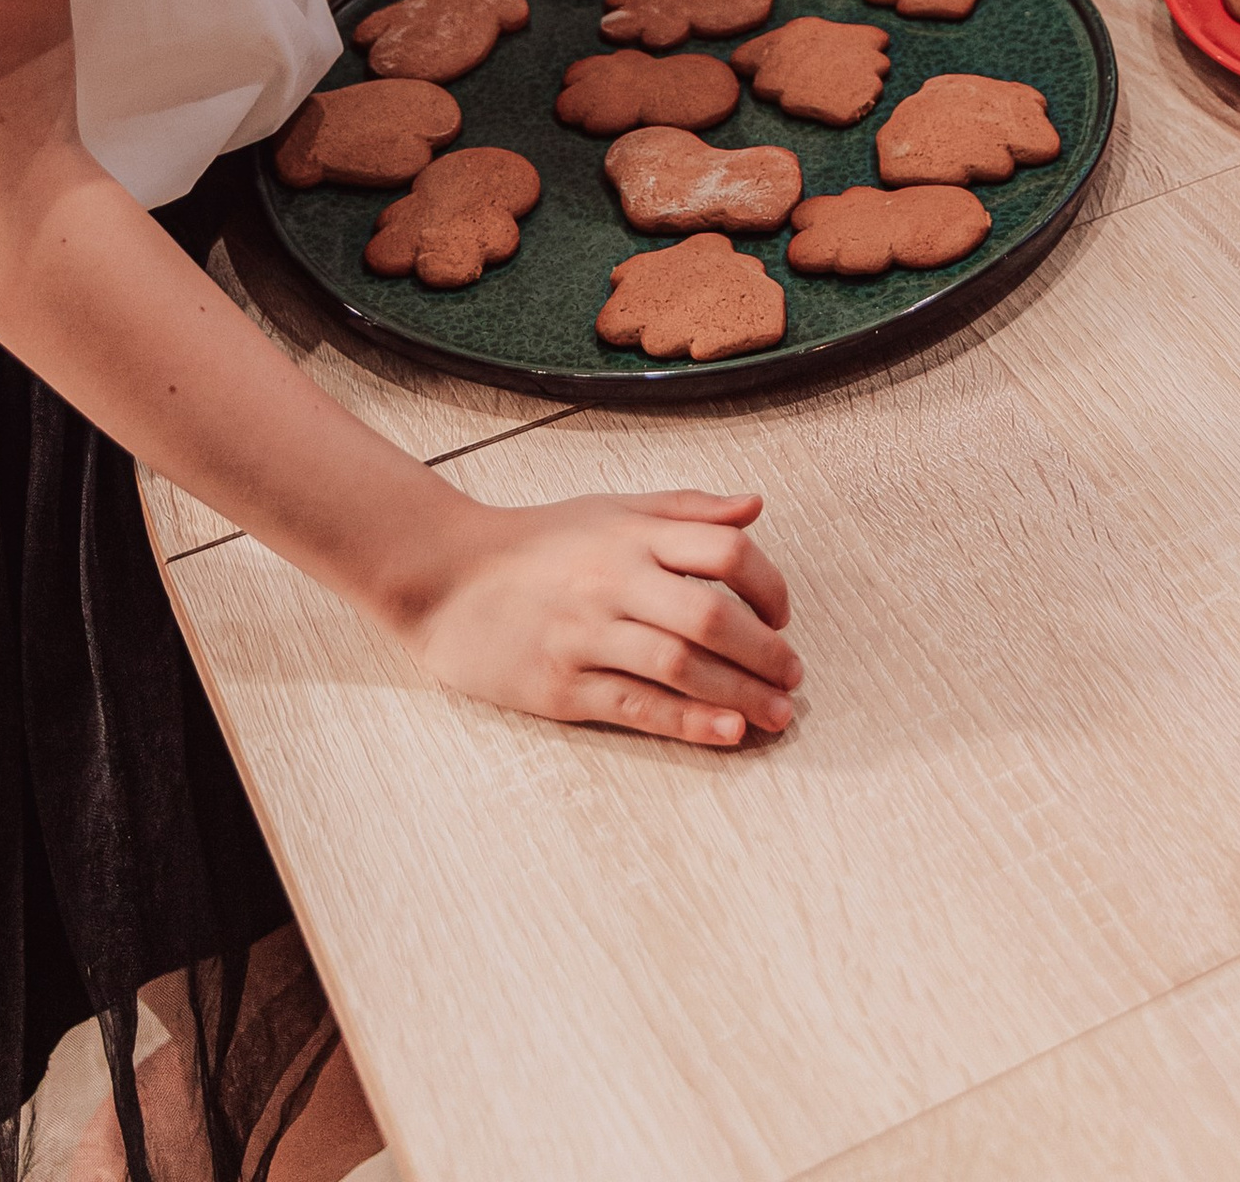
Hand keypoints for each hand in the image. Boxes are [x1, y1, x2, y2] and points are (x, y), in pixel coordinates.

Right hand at [397, 486, 798, 745]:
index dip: (768, 585)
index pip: (724, 551)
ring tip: (776, 715)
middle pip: (710, 614)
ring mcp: (587, 635)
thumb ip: (686, 509)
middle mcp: (615, 581)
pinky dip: (688, 721)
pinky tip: (727, 733)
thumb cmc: (536, 543)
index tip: (782, 616)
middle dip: (764, 651)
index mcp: (633, 534)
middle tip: (793, 677)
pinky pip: (636, 706)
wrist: (446, 577)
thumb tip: (756, 506)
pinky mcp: (562, 686)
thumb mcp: (611, 509)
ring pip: (680, 666)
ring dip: (740, 694)